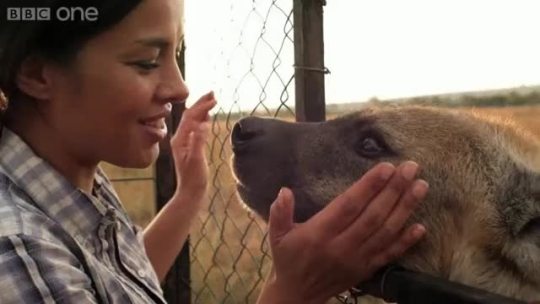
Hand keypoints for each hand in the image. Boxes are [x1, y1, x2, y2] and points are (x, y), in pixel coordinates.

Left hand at [170, 91, 215, 201]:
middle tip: (213, 93)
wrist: (191, 193)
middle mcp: (180, 138)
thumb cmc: (194, 178)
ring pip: (193, 121)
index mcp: (179, 139)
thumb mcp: (196, 159)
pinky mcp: (190, 147)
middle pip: (190, 115)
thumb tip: (203, 124)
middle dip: (201, 103)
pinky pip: (196, 129)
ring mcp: (184, 142)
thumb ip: (198, 141)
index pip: (190, 117)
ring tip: (212, 100)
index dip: (201, 106)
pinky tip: (208, 117)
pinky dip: (202, 120)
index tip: (213, 98)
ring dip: (202, 110)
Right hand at [258, 161, 427, 303]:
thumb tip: (284, 191)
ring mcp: (357, 259)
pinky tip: (421, 227)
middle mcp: (341, 246)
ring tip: (421, 187)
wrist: (298, 296)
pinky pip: (389, 254)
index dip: (368, 186)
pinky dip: (406, 241)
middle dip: (394, 190)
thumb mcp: (277, 235)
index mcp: (319, 234)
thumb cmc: (288, 259)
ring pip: (386, 232)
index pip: (349, 206)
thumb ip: (279, 213)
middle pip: (373, 215)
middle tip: (411, 168)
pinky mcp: (366, 270)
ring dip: (405, 208)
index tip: (386, 167)